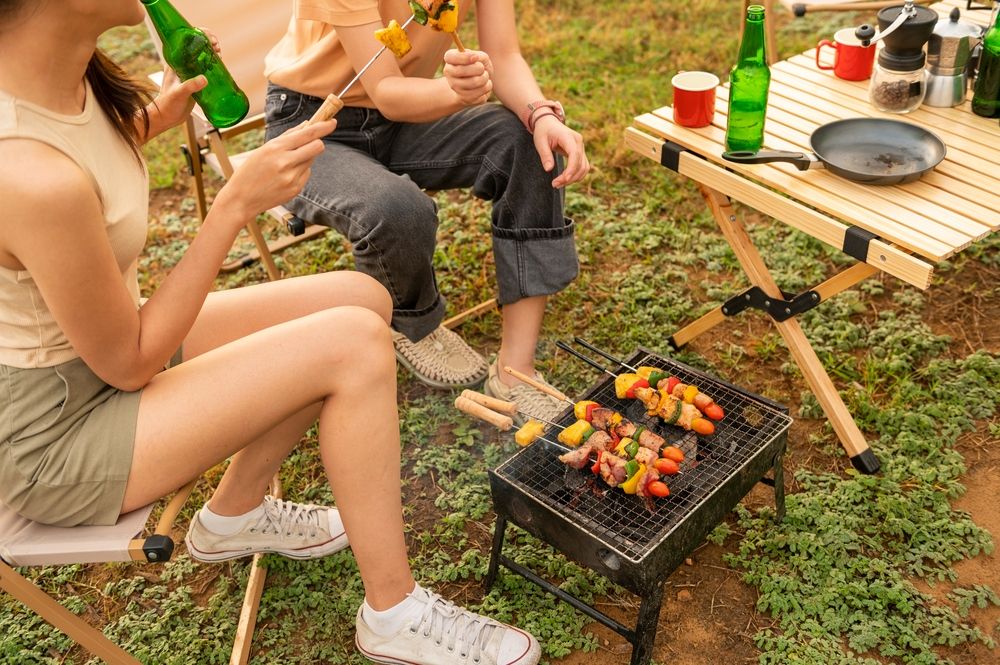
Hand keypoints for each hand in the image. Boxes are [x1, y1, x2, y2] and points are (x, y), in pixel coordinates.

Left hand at [150, 30, 220, 128]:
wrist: (166, 117)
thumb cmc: (167, 104)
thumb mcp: (179, 93)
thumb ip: (190, 85)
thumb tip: (204, 79)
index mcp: (175, 61)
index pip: (186, 40)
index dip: (199, 35)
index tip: (210, 40)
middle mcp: (181, 64)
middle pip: (196, 46)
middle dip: (208, 42)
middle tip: (218, 49)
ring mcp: (189, 72)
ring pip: (202, 56)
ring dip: (212, 53)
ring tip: (220, 56)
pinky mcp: (195, 81)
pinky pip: (205, 68)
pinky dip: (213, 65)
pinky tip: (220, 67)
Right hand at [218, 120, 335, 223]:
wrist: (242, 199)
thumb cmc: (251, 171)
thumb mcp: (264, 149)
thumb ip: (288, 137)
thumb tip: (307, 125)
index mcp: (276, 148)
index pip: (307, 134)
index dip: (323, 127)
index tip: (332, 122)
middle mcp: (286, 162)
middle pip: (317, 146)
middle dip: (317, 142)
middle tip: (312, 142)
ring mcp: (292, 177)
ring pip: (311, 160)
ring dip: (305, 157)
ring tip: (287, 163)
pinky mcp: (296, 189)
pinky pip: (306, 174)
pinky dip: (300, 171)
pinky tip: (285, 176)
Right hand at [443, 49, 493, 106]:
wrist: (477, 84)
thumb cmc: (478, 66)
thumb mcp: (480, 57)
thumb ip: (479, 56)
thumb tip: (476, 58)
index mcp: (450, 59)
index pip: (450, 57)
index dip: (464, 57)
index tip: (476, 57)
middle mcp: (449, 73)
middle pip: (462, 70)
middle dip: (479, 68)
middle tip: (482, 68)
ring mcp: (455, 87)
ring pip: (474, 82)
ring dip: (485, 77)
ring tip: (485, 76)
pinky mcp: (465, 98)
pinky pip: (481, 91)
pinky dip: (488, 86)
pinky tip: (485, 84)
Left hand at [532, 115, 588, 187]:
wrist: (549, 123)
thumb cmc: (543, 131)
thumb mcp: (540, 142)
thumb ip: (545, 155)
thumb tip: (549, 169)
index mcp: (569, 137)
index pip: (575, 155)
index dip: (571, 169)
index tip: (563, 180)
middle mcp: (578, 142)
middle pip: (580, 164)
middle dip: (569, 177)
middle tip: (555, 184)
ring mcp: (581, 147)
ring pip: (584, 168)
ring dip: (573, 179)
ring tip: (558, 184)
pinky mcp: (580, 152)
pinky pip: (583, 167)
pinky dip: (576, 175)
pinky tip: (565, 179)